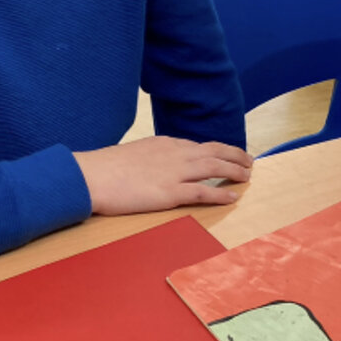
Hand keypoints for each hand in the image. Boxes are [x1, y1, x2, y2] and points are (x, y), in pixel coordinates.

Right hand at [73, 136, 253, 215]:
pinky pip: (204, 191)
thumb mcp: (132, 155)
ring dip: (234, 171)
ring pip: (214, 167)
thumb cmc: (104, 168)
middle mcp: (174, 153)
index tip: (227, 154)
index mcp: (164, 143)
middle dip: (234, 155)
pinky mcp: (171, 192)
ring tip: (247, 176)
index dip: (216, 150)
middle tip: (249, 161)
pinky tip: (233, 197)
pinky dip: (221, 193)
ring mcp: (174, 172)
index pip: (197, 145)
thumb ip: (148, 158)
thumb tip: (153, 167)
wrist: (92, 176)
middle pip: (213, 151)